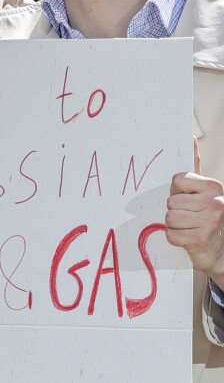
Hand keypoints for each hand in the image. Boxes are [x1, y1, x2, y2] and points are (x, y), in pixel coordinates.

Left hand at [166, 138, 223, 280]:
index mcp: (214, 187)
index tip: (189, 199)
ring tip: (189, 227)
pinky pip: (170, 234)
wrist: (219, 250)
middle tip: (190, 217)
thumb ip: (195, 165)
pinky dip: (175, 238)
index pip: (177, 180)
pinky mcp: (199, 239)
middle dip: (176, 210)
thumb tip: (190, 138)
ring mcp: (209, 222)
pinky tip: (188, 238)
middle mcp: (216, 203)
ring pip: (169, 217)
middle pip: (171, 201)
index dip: (177, 191)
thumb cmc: (205, 215)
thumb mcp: (202, 190)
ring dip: (174, 225)